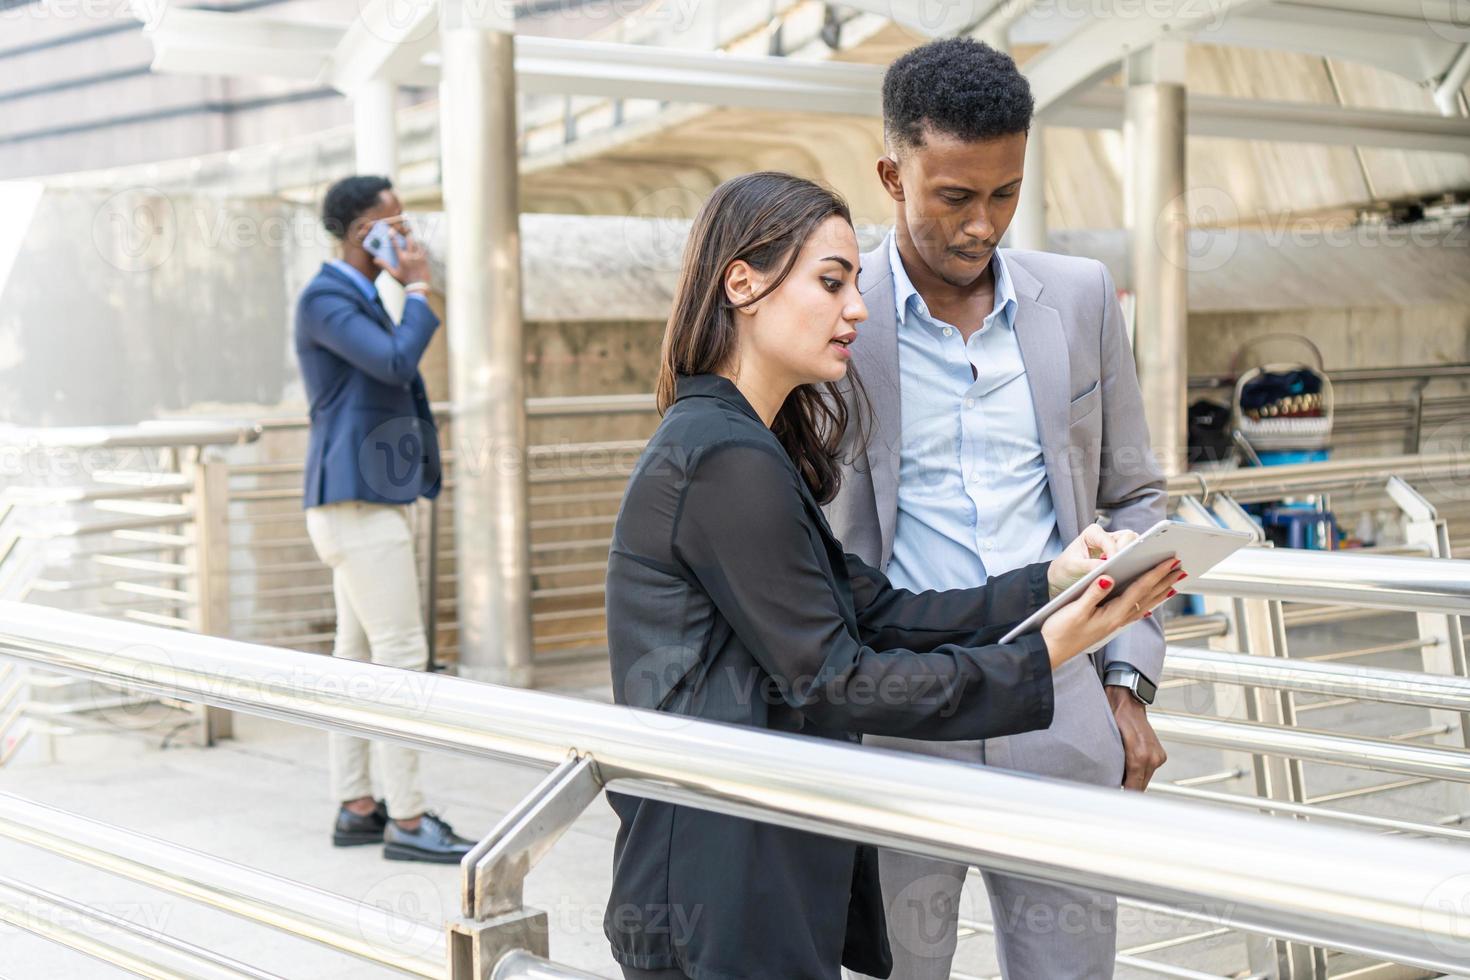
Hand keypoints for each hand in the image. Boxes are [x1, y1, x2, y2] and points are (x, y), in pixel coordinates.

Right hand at [378, 225, 431, 287]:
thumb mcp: (393, 274)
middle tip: (407, 229)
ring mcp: (419, 257)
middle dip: (407, 234)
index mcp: (402, 258)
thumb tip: (375, 260)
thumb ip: (384, 266)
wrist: (418, 288)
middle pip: (409, 241)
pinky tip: (420, 247)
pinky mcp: (425, 260)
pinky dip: (421, 248)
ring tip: (413, 237)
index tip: (391, 231)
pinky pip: (423, 251)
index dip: (393, 237)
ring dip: (415, 241)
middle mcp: (411, 256)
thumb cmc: (404, 281)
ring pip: (417, 245)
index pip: (396, 245)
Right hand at [1039, 558, 1182, 669]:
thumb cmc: (1059, 632)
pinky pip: (1135, 612)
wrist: (1051, 651)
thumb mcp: (1075, 610)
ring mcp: (1114, 624)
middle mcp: (1118, 620)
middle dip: (1164, 581)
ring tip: (1173, 582)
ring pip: (1144, 605)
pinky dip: (1147, 604)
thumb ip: (1093, 593)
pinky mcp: (1108, 625)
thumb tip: (1109, 577)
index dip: (1155, 574)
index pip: (1139, 589)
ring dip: (1160, 592)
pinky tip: (1151, 603)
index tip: (1169, 562)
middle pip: (1147, 597)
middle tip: (1180, 568)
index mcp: (1112, 614)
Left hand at [1046, 523, 1140, 598]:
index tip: (1115, 565)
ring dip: (1136, 559)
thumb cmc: (1064, 570)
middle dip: (1130, 552)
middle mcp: (1107, 536)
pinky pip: (1134, 558)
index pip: (1109, 539)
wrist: (1062, 579)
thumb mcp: (1073, 567)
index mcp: (1093, 533)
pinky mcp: (1121, 558)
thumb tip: (1107, 568)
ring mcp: (1116, 546)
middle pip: (1128, 538)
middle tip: (1128, 569)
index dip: (1114, 551)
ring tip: (1133, 574)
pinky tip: (1134, 578)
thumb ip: (1089, 566)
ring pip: (1135, 546)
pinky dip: (1136, 566)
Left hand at [1106, 687, 1166, 790]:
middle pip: (1140, 787)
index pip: (1133, 788)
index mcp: (1139, 756)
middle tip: (1112, 790)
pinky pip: (1148, 771)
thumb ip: (1112, 764)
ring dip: (1133, 780)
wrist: (1127, 701)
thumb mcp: (1108, 742)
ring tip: (1118, 776)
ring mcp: (1158, 756)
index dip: (1124, 796)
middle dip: (1127, 789)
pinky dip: (1139, 772)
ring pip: (1144, 780)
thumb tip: (1109, 782)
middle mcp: (1152, 757)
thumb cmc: (1114, 716)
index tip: (1115, 802)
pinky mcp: (1160, 754)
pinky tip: (1128, 766)